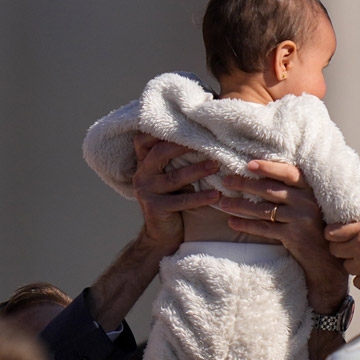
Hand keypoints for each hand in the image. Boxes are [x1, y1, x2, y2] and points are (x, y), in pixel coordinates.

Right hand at [131, 134, 219, 250]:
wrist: (163, 235)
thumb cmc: (176, 199)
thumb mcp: (176, 177)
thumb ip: (181, 159)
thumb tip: (210, 138)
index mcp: (146, 163)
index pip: (145, 140)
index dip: (162, 131)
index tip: (187, 124)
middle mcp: (142, 174)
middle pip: (160, 153)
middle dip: (184, 147)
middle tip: (208, 143)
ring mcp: (146, 191)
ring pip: (173, 177)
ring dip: (197, 170)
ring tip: (216, 166)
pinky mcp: (154, 208)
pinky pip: (181, 200)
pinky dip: (200, 197)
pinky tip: (217, 195)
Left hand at [219, 160, 347, 312]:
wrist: (326, 257)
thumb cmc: (314, 227)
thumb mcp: (309, 205)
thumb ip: (294, 192)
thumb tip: (263, 176)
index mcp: (310, 190)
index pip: (288, 173)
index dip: (268, 167)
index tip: (248, 164)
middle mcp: (307, 202)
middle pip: (271, 189)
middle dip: (246, 184)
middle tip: (226, 180)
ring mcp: (301, 219)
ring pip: (264, 209)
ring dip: (240, 205)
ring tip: (223, 202)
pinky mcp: (294, 236)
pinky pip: (264, 228)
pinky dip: (246, 225)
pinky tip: (232, 223)